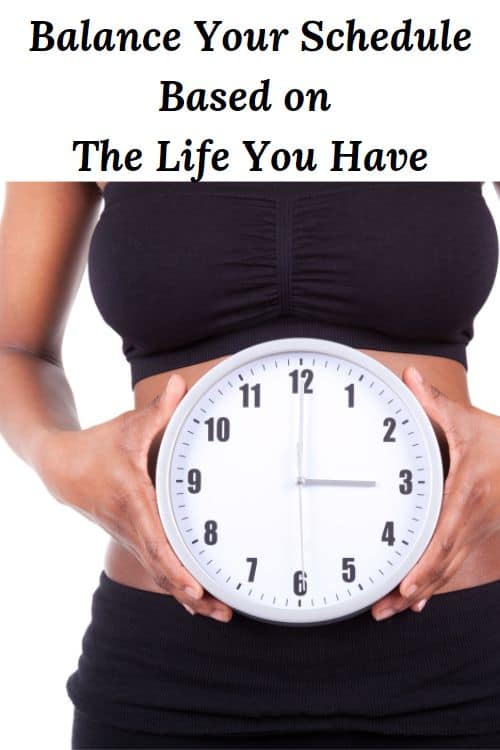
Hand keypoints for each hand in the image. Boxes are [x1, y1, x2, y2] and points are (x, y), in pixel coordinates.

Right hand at [38, 373, 232, 622]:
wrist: (63, 468)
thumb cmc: (98, 448)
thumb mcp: (128, 428)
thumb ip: (158, 410)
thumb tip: (181, 384)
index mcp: (133, 502)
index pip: (157, 543)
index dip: (176, 569)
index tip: (197, 588)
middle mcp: (132, 527)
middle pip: (162, 571)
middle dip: (192, 595)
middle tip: (222, 612)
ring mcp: (131, 538)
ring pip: (159, 575)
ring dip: (187, 597)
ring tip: (219, 614)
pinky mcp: (132, 539)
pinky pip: (155, 568)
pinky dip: (175, 585)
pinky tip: (195, 601)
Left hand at [372, 366, 499, 620]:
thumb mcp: (469, 422)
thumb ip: (435, 404)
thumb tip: (409, 377)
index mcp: (466, 496)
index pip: (443, 539)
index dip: (424, 567)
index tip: (404, 587)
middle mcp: (471, 522)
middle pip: (440, 567)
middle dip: (410, 592)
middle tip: (380, 611)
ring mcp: (476, 532)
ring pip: (446, 572)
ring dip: (419, 594)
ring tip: (389, 612)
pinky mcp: (475, 534)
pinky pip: (454, 565)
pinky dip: (435, 585)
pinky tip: (418, 601)